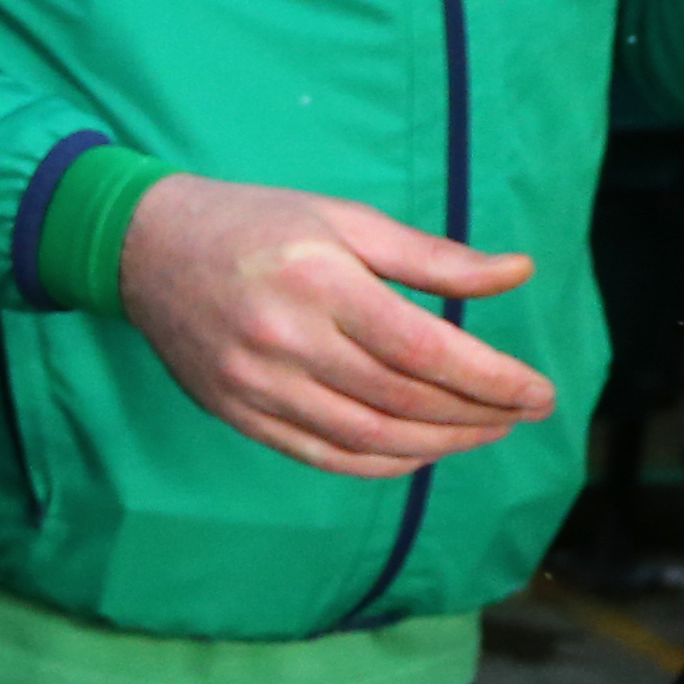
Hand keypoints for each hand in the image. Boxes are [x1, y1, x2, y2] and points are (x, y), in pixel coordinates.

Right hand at [116, 175, 551, 475]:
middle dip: (479, 415)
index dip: (494, 380)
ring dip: (442, 445)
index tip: (541, 391)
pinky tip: (421, 451)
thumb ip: (432, 256)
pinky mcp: (236, 411)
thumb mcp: (345, 219)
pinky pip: (323, 456)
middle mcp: (284, 340)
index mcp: (319, 282)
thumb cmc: (255, 223)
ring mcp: (255, 384)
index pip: (426, 351)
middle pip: (404, 400)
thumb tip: (520, 272)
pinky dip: (383, 464)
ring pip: (369, 438)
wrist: (142, 247)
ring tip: (485, 433)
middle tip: (524, 412)